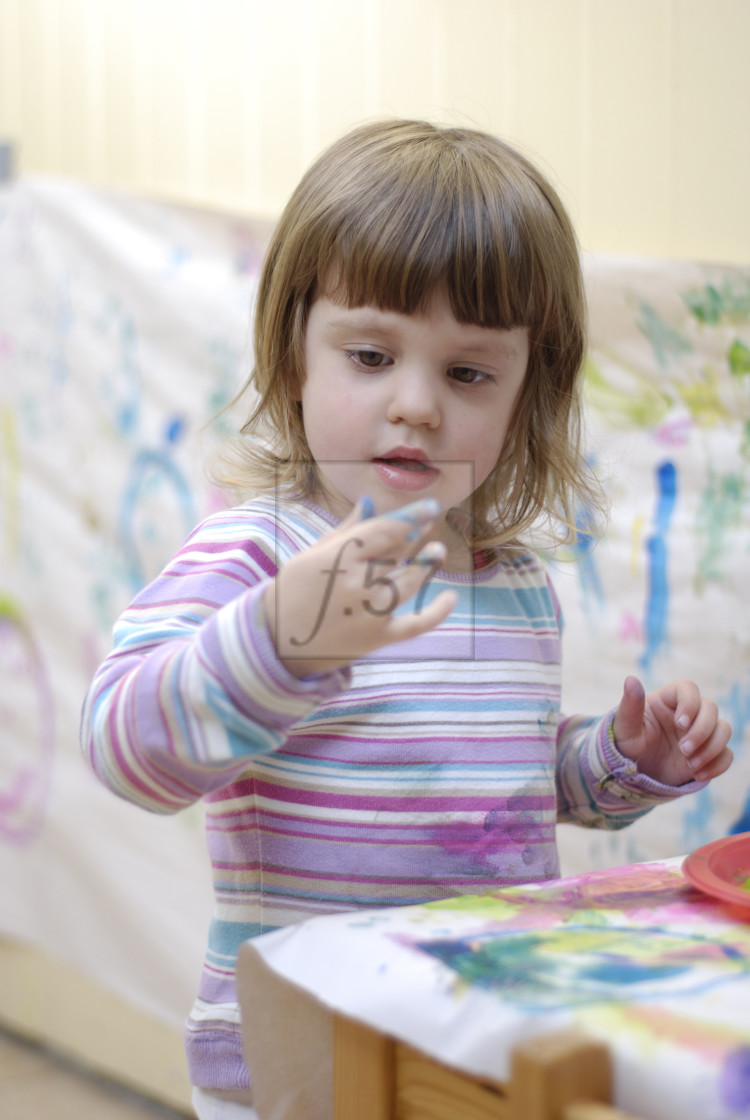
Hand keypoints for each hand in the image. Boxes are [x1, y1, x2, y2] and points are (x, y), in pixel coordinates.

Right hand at [263, 498, 458, 677]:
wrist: (274, 642)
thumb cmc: (292, 592)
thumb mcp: (311, 555)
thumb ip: (344, 530)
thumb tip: (369, 503)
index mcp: (339, 557)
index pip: (384, 530)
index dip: (411, 516)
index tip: (431, 506)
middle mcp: (356, 582)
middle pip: (398, 554)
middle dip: (418, 536)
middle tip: (430, 525)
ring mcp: (368, 612)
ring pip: (409, 583)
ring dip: (428, 565)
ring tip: (437, 551)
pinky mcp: (376, 638)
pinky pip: (414, 625)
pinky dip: (436, 613)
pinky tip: (451, 597)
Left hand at [612, 675, 732, 785]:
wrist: (634, 772)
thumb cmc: (626, 744)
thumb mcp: (624, 727)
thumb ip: (630, 705)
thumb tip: (631, 679)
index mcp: (667, 700)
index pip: (689, 689)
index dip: (690, 704)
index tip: (680, 724)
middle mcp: (688, 713)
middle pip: (710, 708)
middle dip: (701, 731)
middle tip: (683, 750)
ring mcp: (700, 733)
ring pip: (724, 729)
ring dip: (712, 748)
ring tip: (690, 764)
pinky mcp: (708, 753)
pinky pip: (726, 754)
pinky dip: (717, 765)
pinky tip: (696, 775)